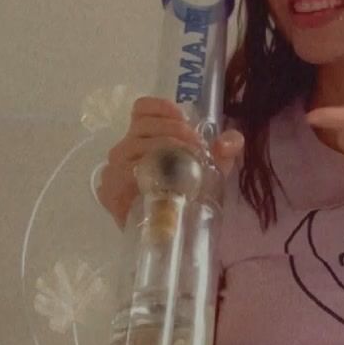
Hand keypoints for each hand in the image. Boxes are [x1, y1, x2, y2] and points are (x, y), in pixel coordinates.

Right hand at [97, 97, 243, 229]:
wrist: (166, 235)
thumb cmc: (183, 195)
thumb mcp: (206, 170)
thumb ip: (221, 152)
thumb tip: (233, 141)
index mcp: (143, 136)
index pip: (142, 109)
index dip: (162, 108)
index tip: (185, 120)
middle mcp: (124, 149)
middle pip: (144, 126)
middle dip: (176, 133)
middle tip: (198, 149)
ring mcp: (114, 170)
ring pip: (137, 147)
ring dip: (166, 151)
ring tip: (188, 165)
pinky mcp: (110, 191)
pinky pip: (126, 174)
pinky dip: (148, 174)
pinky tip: (166, 181)